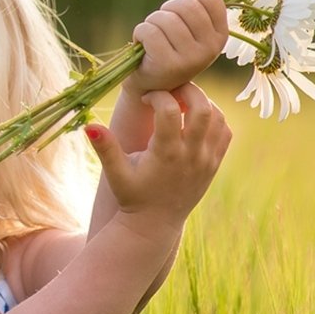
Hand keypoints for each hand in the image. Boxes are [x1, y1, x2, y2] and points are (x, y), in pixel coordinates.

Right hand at [86, 84, 230, 235]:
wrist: (155, 224)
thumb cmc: (132, 196)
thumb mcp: (116, 173)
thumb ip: (105, 148)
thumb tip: (89, 125)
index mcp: (166, 153)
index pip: (170, 110)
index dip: (158, 95)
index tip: (146, 99)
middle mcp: (191, 155)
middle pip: (203, 107)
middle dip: (187, 89)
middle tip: (171, 89)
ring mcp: (206, 159)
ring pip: (217, 117)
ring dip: (202, 102)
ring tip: (182, 103)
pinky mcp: (214, 164)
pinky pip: (225, 132)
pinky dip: (215, 118)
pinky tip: (195, 119)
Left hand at [126, 0, 226, 94]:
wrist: (151, 85)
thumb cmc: (170, 49)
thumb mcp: (186, 24)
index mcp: (221, 36)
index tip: (179, 14)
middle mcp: (211, 48)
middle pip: (185, 5)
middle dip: (166, 10)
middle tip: (160, 27)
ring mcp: (192, 58)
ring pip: (165, 18)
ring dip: (150, 23)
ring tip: (151, 39)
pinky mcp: (169, 65)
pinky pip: (149, 32)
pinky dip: (139, 34)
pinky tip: (141, 46)